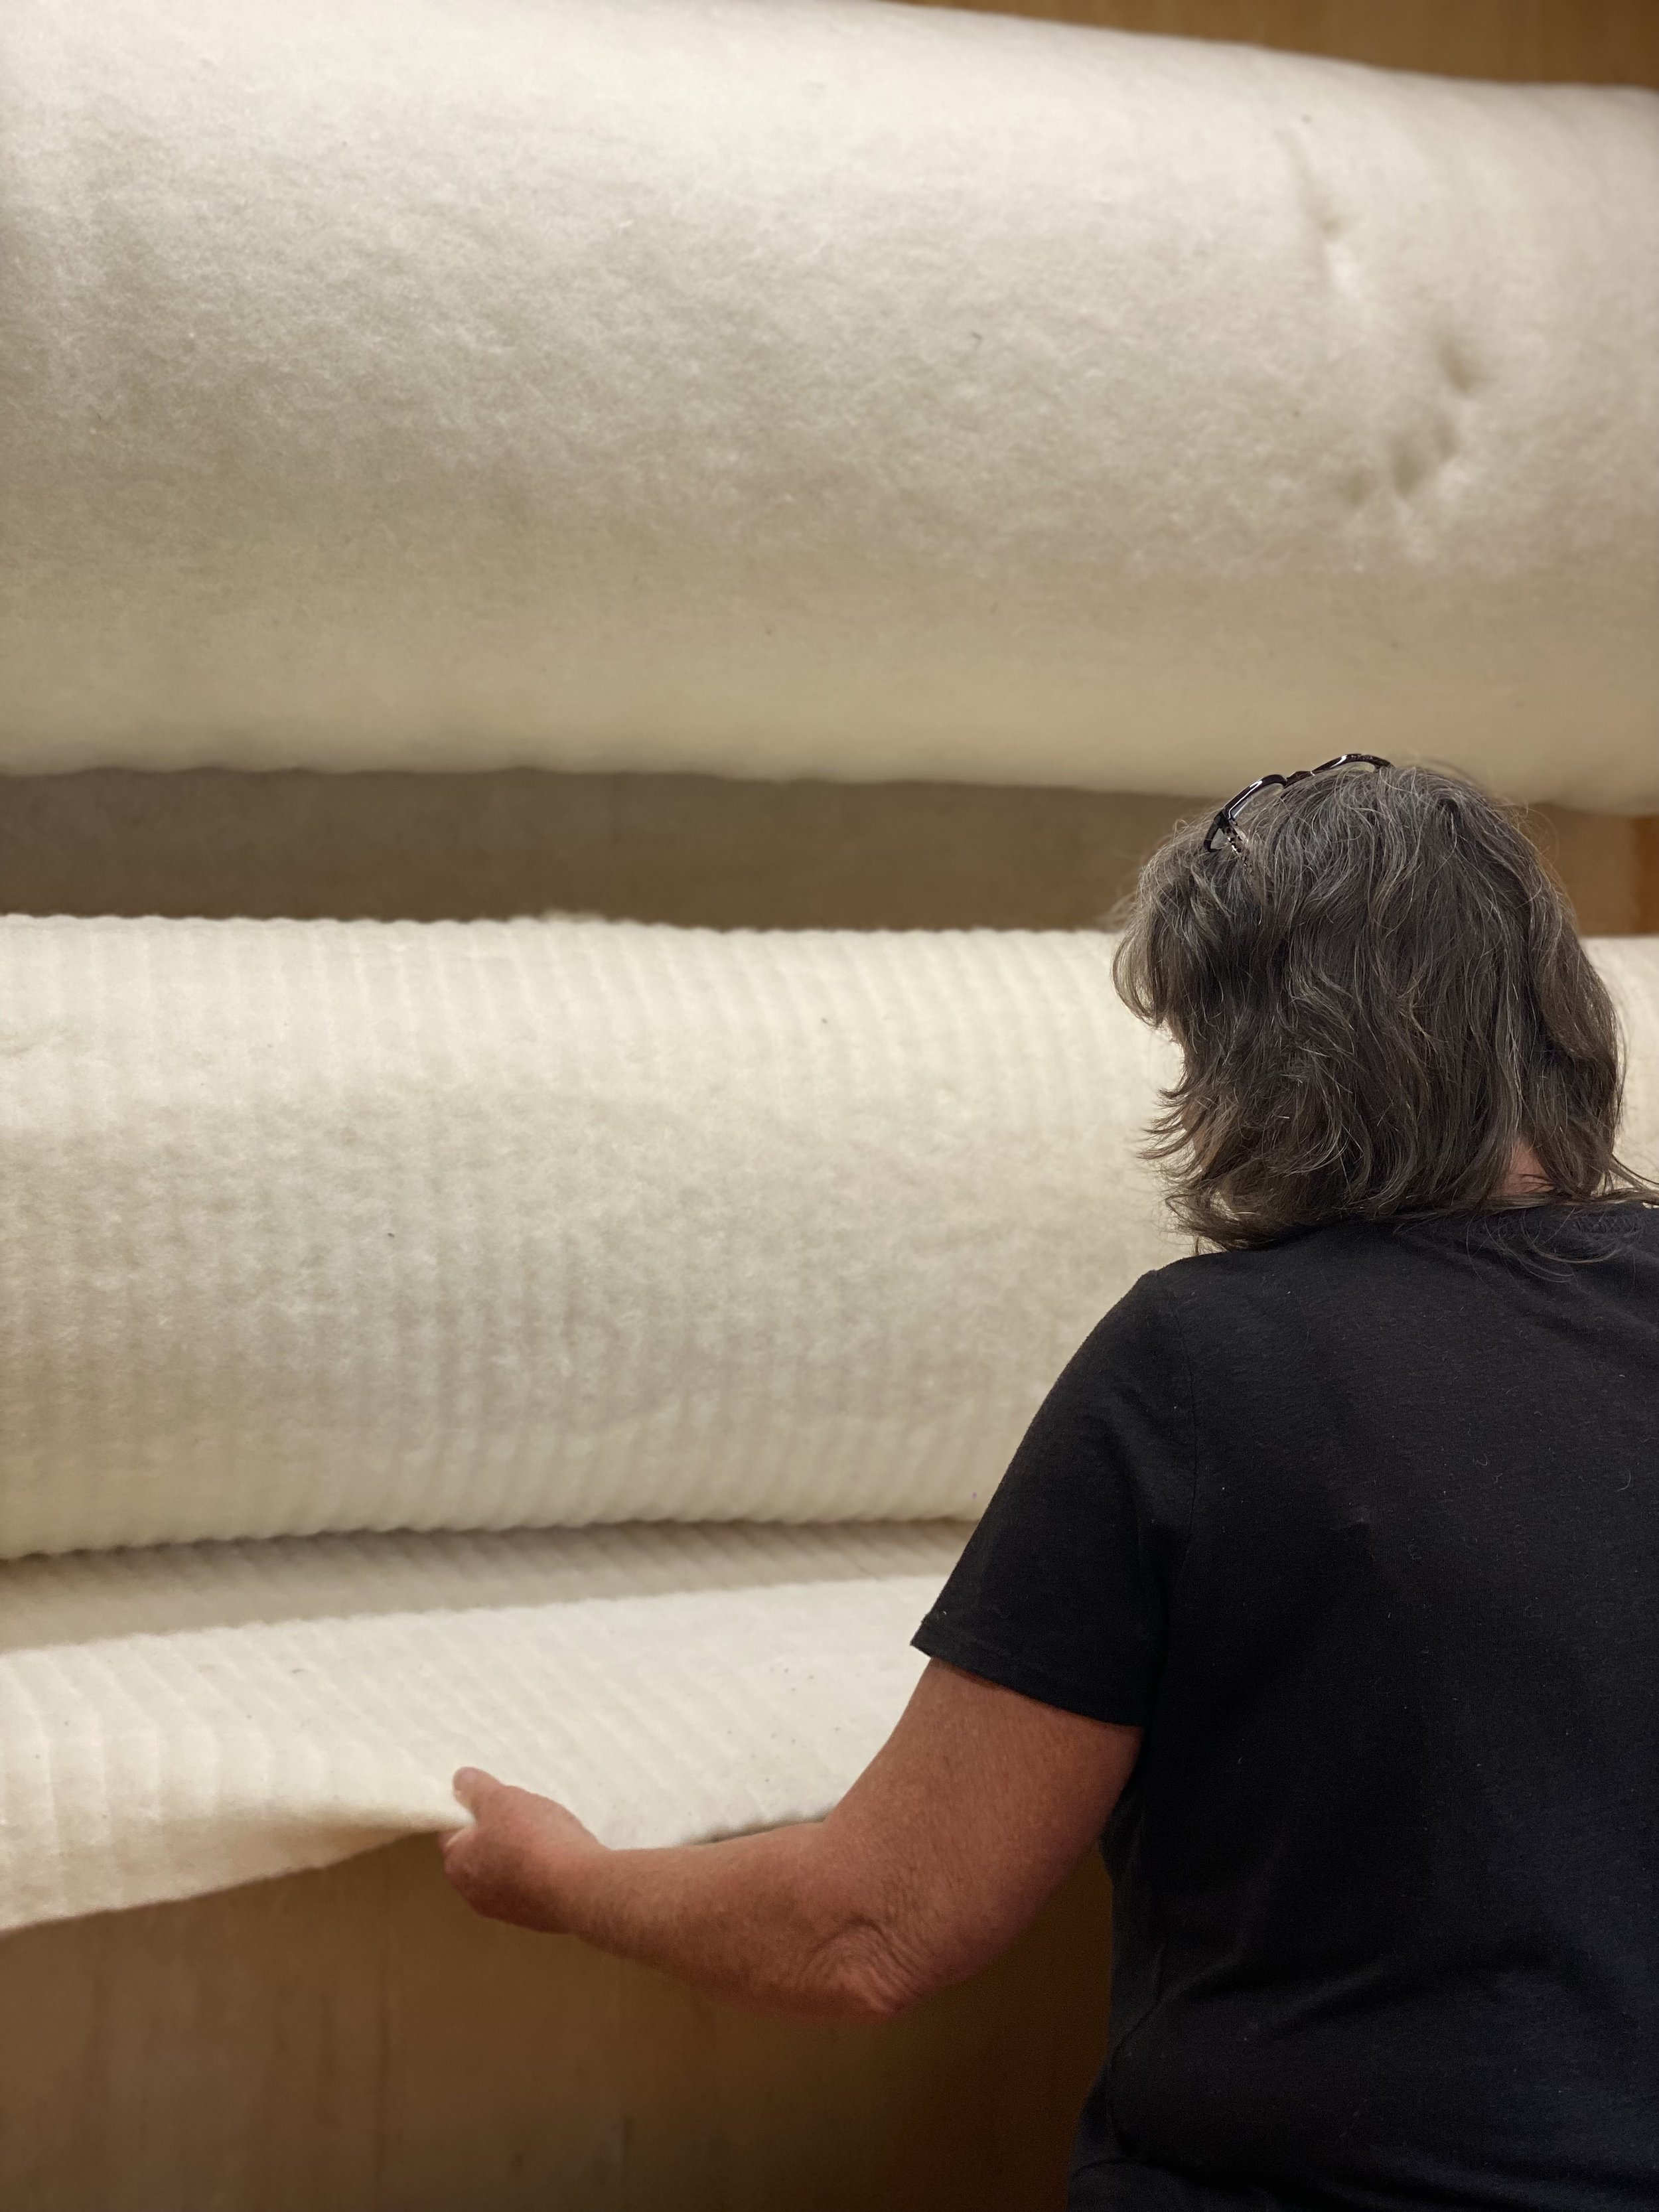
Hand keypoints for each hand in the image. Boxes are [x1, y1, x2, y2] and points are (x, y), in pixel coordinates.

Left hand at [440, 1767, 607, 1931]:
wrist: (577, 1885)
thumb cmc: (531, 1838)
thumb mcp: (502, 1800)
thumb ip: (477, 1789)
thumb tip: (458, 1780)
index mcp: (457, 1865)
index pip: (450, 1833)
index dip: (467, 1812)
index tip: (489, 1799)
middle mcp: (472, 1894)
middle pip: (478, 1853)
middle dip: (493, 1834)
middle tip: (518, 1812)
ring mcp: (503, 1911)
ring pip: (503, 1871)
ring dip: (515, 1855)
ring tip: (541, 1833)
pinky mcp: (532, 1918)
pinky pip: (527, 1886)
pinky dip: (535, 1872)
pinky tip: (555, 1857)